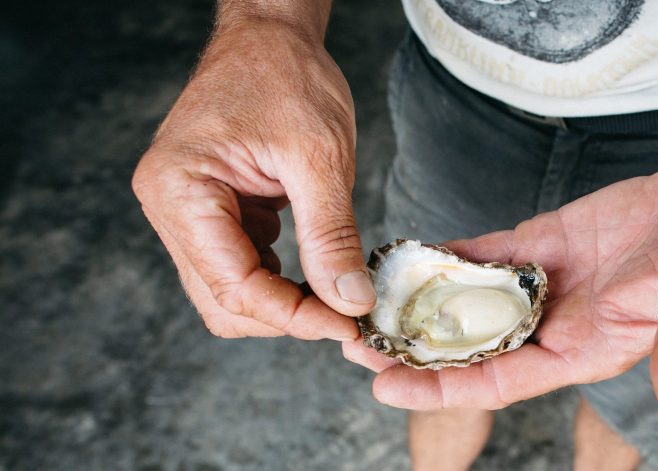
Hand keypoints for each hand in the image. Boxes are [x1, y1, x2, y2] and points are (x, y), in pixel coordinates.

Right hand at [132, 21, 372, 339]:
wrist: (270, 36)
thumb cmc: (286, 76)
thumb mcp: (320, 157)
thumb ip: (331, 234)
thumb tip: (349, 300)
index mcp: (180, 189)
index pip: (234, 285)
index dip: (293, 316)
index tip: (346, 323)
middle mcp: (169, 207)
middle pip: (224, 301)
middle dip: (286, 316)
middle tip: (346, 313)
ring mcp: (186, 212)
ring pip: (230, 291)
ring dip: (283, 301)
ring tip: (338, 292)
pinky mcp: (211, 211)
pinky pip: (240, 264)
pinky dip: (280, 277)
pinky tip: (317, 267)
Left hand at [344, 166, 657, 430]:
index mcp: (584, 350)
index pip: (501, 381)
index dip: (444, 388)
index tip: (385, 387)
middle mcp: (555, 324)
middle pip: (470, 348)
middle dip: (412, 351)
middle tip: (351, 342)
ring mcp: (543, 284)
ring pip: (468, 303)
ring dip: (419, 306)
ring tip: (364, 302)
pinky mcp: (540, 242)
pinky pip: (482, 255)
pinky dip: (445, 257)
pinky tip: (406, 256)